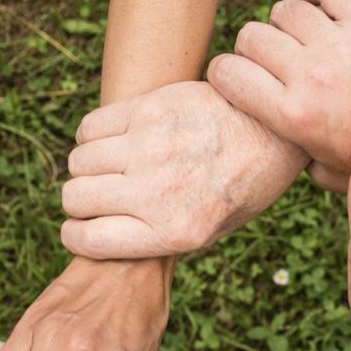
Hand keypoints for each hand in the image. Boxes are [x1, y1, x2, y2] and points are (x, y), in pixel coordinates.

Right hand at [60, 81, 308, 259]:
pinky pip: (90, 127)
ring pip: (78, 162)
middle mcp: (157, 193)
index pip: (88, 240)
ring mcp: (150, 148)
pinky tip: (117, 139)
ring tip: (113, 166)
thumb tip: (107, 239)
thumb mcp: (212, 231)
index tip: (81, 228)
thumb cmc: (243, 186)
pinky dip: (93, 136)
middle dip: (81, 201)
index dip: (76, 236)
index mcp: (174, 232)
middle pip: (75, 198)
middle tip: (101, 195)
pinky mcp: (149, 110)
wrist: (275, 131)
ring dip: (88, 167)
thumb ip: (160, 238)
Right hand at [208, 0, 350, 193]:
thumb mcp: (324, 173)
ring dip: (287, 24)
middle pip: (252, 36)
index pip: (227, 73)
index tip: (235, 78)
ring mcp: (342, 46)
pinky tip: (322, 9)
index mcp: (292, 117)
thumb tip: (265, 153)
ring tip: (302, 41)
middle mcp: (312, 77)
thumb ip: (290, 160)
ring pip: (285, 10)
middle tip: (273, 62)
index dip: (224, 73)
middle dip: (254, 49)